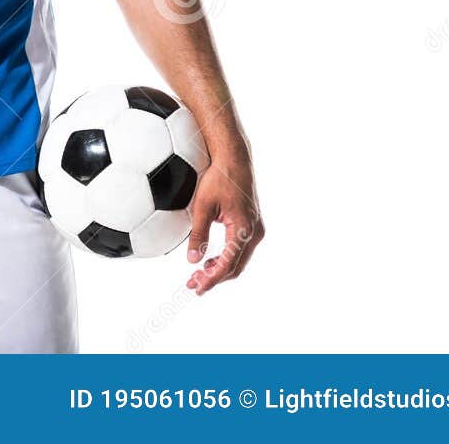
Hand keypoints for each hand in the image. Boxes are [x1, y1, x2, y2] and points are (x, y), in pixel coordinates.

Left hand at [185, 149, 264, 295]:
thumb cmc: (218, 178)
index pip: (228, 264)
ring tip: (198, 276)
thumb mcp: (202, 206)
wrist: (234, 159)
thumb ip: (197, 234)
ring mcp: (256, 230)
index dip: (211, 279)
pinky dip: (226, 259)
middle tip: (193, 285)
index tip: (197, 287)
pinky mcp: (252, 225)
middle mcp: (254, 232)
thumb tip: (192, 260)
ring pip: (239, 260)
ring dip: (220, 270)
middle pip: (236, 267)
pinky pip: (240, 250)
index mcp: (243, 229)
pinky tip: (210, 262)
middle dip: (214, 278)